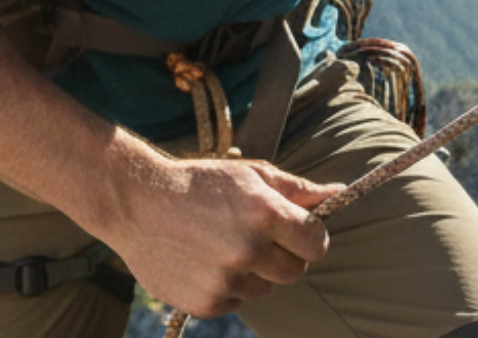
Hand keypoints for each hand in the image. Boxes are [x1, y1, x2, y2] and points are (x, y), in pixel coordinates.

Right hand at [99, 144, 344, 317]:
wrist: (139, 203)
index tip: (299, 231)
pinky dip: (230, 285)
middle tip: (261, 235)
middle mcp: (249, 250)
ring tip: (226, 243)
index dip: (311, 237)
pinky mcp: (207, 303)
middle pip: (296, 272)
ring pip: (266, 287)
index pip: (316, 243)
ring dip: (256, 270)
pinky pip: (238, 301)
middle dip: (286, 255)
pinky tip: (208, 260)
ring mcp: (227, 280)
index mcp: (266, 213)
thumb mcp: (250, 174)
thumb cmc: (201, 183)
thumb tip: (338, 192)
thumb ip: (297, 190)